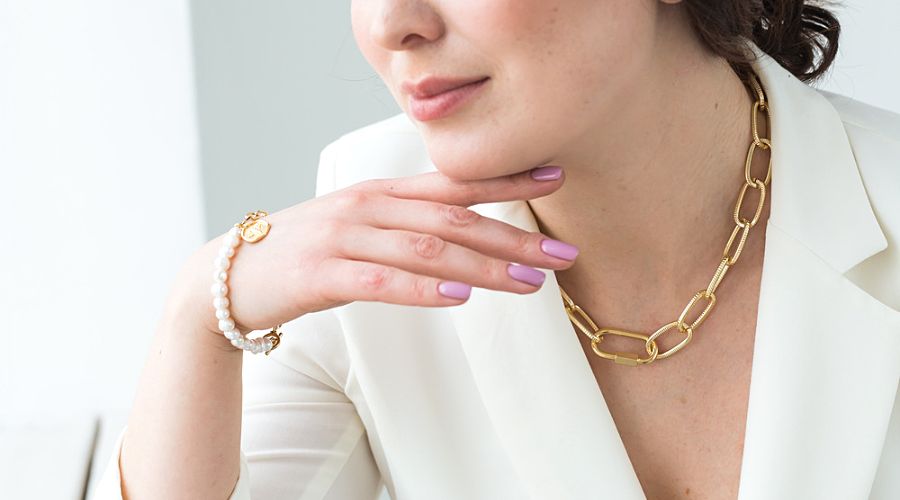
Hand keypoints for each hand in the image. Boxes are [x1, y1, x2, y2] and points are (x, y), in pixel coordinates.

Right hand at [183, 165, 578, 339]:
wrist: (228, 276)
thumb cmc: (304, 254)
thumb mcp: (358, 227)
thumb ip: (405, 226)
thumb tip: (464, 240)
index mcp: (381, 194)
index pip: (454, 184)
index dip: (506, 181)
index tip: (555, 178)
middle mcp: (367, 207)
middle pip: (453, 218)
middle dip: (513, 236)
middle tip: (562, 253)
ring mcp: (344, 237)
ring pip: (427, 248)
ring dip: (484, 266)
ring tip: (529, 282)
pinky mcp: (322, 273)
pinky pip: (381, 280)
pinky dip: (423, 288)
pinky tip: (460, 296)